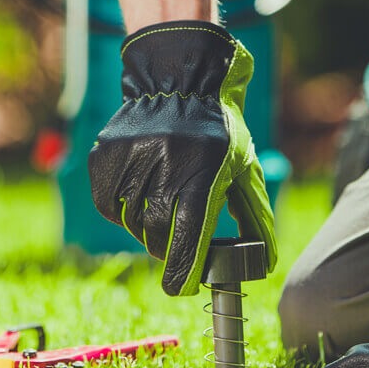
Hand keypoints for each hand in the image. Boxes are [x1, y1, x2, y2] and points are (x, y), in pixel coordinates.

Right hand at [88, 21, 276, 295]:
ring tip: (160, 208)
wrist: (180, 80)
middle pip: (157, 234)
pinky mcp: (105, 155)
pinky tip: (138, 195)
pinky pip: (108, 203)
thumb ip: (253, 216)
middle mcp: (164, 164)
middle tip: (175, 245)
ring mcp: (130, 157)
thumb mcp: (243, 169)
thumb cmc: (219, 132)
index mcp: (201, 171)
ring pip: (131, 220)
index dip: (183, 270)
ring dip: (145, 227)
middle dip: (166, 248)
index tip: (181, 286)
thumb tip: (263, 262)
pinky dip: (120, 210)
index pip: (188, 236)